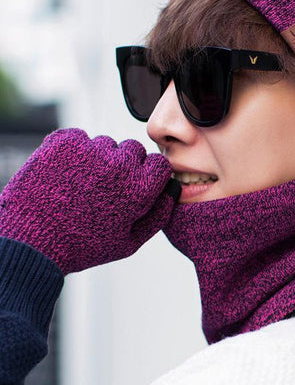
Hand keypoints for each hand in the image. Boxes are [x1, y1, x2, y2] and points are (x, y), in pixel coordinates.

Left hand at [0, 128, 180, 273]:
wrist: (30, 243)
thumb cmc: (83, 246)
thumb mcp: (128, 243)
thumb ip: (158, 216)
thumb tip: (173, 191)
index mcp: (139, 188)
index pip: (160, 163)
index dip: (149, 175)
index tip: (135, 185)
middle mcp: (119, 165)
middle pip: (134, 150)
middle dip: (126, 165)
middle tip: (105, 188)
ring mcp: (91, 151)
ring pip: (106, 144)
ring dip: (100, 159)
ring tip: (81, 185)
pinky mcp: (65, 142)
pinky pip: (79, 138)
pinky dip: (75, 152)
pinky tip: (66, 175)